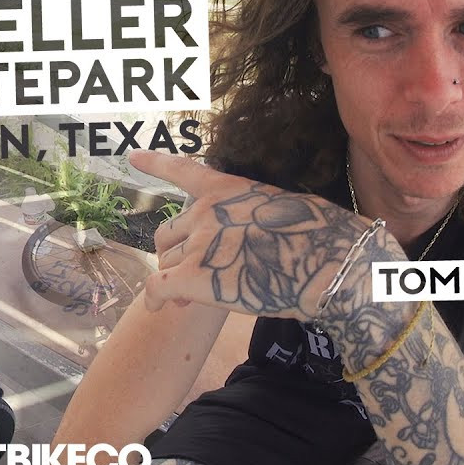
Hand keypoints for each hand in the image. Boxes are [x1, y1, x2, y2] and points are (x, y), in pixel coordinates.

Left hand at [130, 150, 372, 318]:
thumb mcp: (284, 209)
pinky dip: (155, 298)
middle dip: (173, 255)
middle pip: (168, 233)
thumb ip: (253, 218)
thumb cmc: (322, 240)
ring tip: (186, 298)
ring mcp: (198, 243)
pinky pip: (158, 286)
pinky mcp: (194, 276)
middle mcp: (206, 212)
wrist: (329, 264)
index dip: (156, 164)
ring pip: (165, 263)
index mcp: (227, 190)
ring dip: (172, 281)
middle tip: (186, 276)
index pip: (184, 171)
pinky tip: (157, 307)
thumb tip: (250, 239)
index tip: (134, 157)